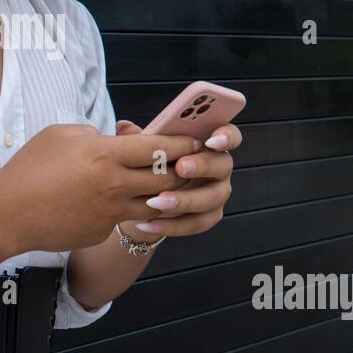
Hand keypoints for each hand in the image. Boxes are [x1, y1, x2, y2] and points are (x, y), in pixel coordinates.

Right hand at [0, 122, 199, 254]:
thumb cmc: (30, 169)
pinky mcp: (101, 232)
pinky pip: (124, 218)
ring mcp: (110, 213)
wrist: (8, 214)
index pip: (158, 147)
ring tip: (169, 185)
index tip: (193, 139)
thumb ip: (95, 135)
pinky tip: (122, 203)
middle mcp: (114, 186)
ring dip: (166, 195)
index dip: (180, 143)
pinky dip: (129, 209)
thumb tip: (114, 140)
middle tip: (191, 163)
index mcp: (105, 155)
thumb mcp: (61, 135)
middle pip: (166, 179)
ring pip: (155, 204)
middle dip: (183, 170)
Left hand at [114, 119, 241, 239]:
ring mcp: (217, 193)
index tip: (210, 140)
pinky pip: (197, 223)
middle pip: (222, 165)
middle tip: (180, 167)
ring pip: (211, 198)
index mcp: (208, 144)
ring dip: (184, 200)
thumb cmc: (152, 164)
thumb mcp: (146, 148)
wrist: (144, 199)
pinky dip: (172, 225)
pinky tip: (148, 223)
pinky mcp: (209, 216)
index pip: (229, 135)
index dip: (225, 136)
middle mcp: (219, 167)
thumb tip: (123, 127)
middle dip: (202, 166)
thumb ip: (139, 137)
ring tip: (155, 201)